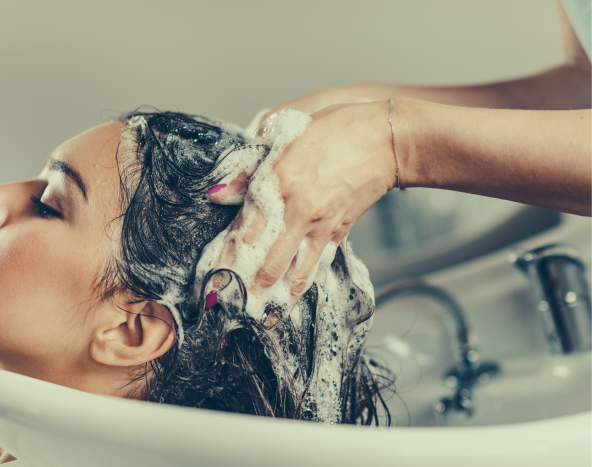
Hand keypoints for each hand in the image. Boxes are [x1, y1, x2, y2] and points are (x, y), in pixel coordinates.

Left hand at [208, 102, 397, 306]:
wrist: (388, 139)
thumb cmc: (336, 128)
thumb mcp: (285, 132)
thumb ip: (248, 168)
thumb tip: (218, 192)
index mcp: (282, 181)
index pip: (246, 229)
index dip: (228, 256)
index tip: (213, 276)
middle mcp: (301, 210)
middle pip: (268, 259)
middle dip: (248, 286)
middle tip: (229, 304)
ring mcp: (323, 225)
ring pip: (296, 271)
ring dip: (277, 296)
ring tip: (262, 318)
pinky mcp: (340, 231)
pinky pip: (317, 263)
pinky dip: (303, 283)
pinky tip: (292, 298)